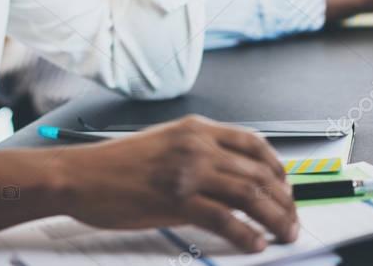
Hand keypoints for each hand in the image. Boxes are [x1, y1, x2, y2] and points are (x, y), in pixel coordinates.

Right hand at [58, 115, 297, 252]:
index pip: (253, 143)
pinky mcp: (177, 200)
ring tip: (285, 233)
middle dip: (284, 200)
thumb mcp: (163, 143)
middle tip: (292, 219)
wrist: (80, 175)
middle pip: (259, 172)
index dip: (278, 168)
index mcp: (195, 129)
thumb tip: (230, 177)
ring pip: (250, 195)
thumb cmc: (115, 165)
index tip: (286, 187)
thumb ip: (197, 152)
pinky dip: (247, 234)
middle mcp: (196, 145)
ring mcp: (188, 172)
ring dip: (276, 218)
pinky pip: (226, 219)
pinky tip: (255, 243)